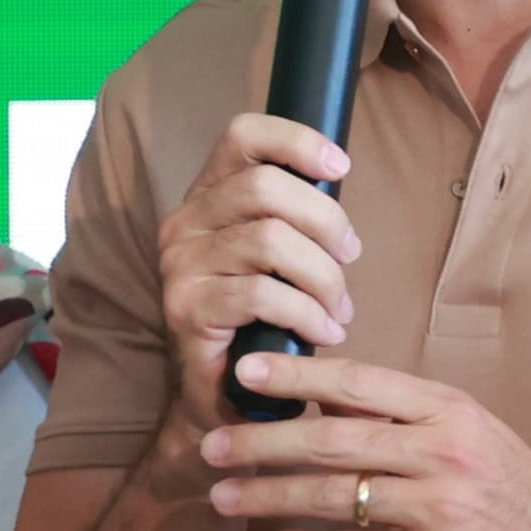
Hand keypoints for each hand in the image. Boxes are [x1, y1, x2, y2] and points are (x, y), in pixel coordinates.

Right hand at [155, 111, 359, 417]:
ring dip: (323, 277)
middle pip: (266, 187)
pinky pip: (262, 294)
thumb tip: (338, 184)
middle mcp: (185, 223)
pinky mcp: (187, 308)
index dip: (296, 141)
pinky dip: (307, 313)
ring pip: (270, 240)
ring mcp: (181, 265)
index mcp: (208, 197)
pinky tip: (324, 333)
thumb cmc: (260, 320)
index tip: (339, 167)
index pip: (242, 136)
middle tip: (349, 259)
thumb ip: (295, 216)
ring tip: (337, 309)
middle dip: (326, 221)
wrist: (222, 394)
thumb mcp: (275, 256)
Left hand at [203, 352, 530, 530]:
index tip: (245, 371)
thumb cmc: (513, 492)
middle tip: (210, 446)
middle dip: (261, 442)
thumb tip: (323, 399)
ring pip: (333, 496)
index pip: (358, 384)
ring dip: (269, 497)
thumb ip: (403, 418)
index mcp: (448, 412)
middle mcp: (442, 454)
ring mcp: (438, 510)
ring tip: (224, 498)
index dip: (296, 375)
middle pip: (331, 440)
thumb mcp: (471, 435)